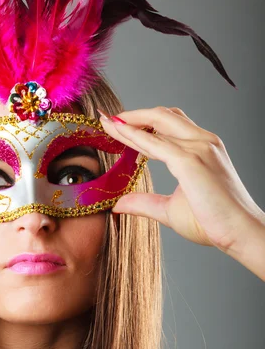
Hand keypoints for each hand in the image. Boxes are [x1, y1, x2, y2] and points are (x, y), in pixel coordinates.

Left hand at [99, 106, 264, 255]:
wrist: (240, 233)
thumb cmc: (212, 223)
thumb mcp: (170, 210)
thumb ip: (144, 203)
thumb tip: (117, 204)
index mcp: (202, 149)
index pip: (167, 127)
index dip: (141, 123)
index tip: (117, 124)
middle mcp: (202, 142)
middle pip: (163, 115)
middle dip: (133, 114)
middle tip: (108, 119)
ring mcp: (198, 148)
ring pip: (159, 121)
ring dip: (130, 120)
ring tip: (108, 122)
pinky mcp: (190, 160)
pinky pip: (156, 142)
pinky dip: (134, 135)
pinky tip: (118, 133)